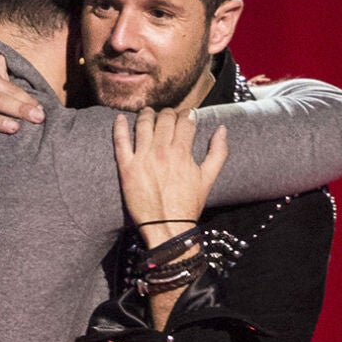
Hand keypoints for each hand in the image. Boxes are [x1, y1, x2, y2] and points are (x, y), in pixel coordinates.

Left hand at [113, 107, 227, 245]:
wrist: (167, 228)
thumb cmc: (188, 206)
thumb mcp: (208, 178)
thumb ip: (218, 152)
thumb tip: (222, 129)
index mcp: (182, 152)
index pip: (184, 121)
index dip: (186, 114)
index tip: (186, 114)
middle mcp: (161, 151)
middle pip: (164, 119)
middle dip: (168, 113)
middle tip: (167, 115)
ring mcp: (142, 158)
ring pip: (142, 125)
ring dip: (146, 114)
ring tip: (147, 113)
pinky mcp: (126, 168)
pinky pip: (120, 141)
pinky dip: (119, 127)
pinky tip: (119, 119)